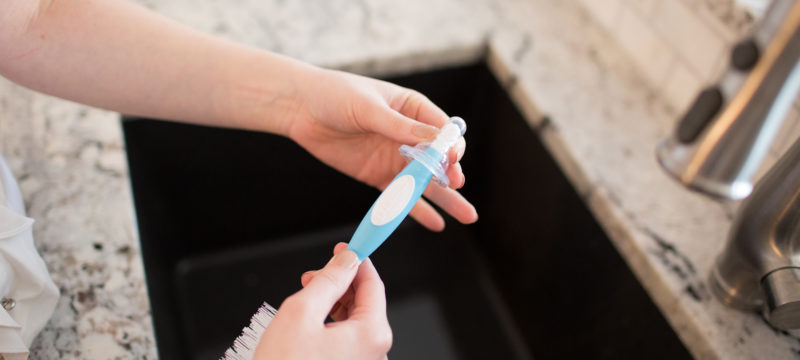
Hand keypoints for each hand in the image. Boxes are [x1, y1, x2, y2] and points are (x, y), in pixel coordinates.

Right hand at [254, 243, 390, 359]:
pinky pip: (347, 342)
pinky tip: (310, 324)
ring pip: (354, 323)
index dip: (358, 260)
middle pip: (365, 304)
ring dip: (333, 305)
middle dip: (342, 283)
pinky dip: (331, 326)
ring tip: (306, 298)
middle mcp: (375, 353)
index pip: (373, 284)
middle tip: (315, 274)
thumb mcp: (301, 313)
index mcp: (372, 334)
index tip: (347, 246)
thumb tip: (346, 259)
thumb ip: (328, 280)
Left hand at [286, 68, 477, 230]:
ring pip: (426, 182)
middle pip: (439, 159)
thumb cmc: (335, 95)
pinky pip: (401, 197)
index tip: (452, 158)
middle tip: (456, 184)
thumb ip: (399, 127)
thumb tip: (434, 140)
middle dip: (451, 173)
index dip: (450, 145)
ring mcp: (395, 158)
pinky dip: (417, 210)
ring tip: (468, 216)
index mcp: (413, 109)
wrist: (301, 109)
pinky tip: (436, 223)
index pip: (442, 130)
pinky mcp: (378, 176)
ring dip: (446, 198)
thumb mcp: (368, 107)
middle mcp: (409, 135)